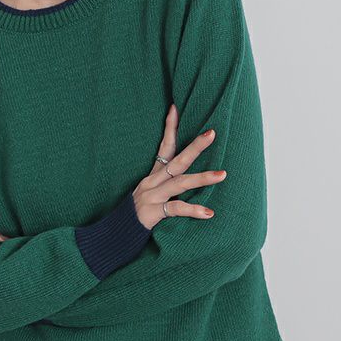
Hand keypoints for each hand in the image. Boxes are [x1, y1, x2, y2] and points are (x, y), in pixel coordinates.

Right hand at [132, 103, 226, 229]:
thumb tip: (187, 175)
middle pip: (177, 160)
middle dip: (195, 146)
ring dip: (202, 178)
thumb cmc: (138, 213)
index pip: (164, 146)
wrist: (117, 232)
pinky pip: (175, 210)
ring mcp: (152, 196)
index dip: (170, 128)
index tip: (176, 108)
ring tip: (222, 174)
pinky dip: (192, 210)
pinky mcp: (153, 212)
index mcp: (153, 175)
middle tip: (212, 133)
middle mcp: (152, 182)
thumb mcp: (151, 193)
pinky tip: (208, 212)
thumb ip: (167, 184)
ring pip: (179, 183)